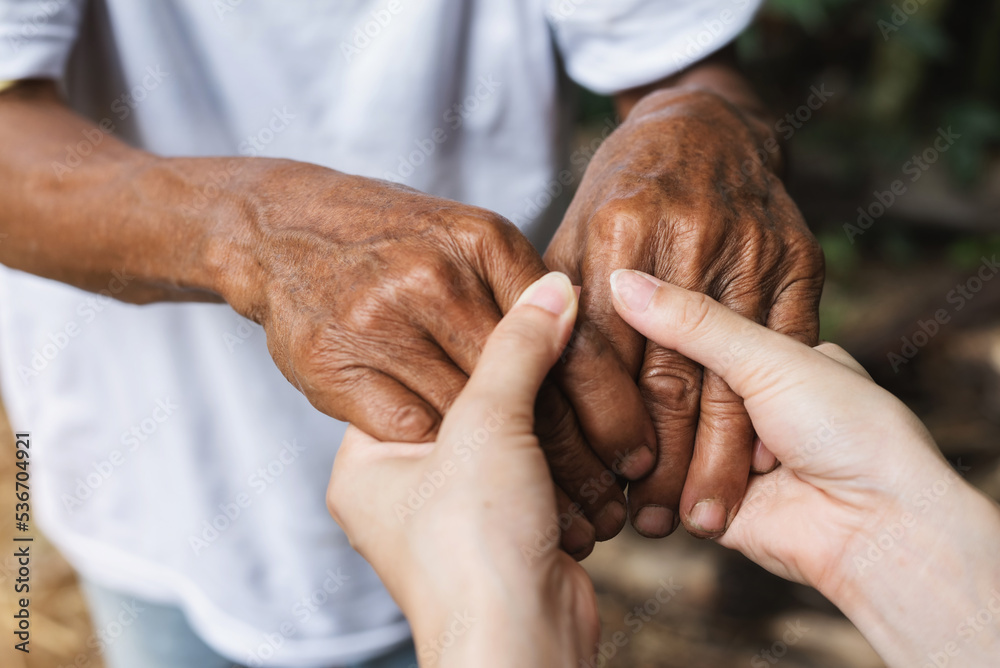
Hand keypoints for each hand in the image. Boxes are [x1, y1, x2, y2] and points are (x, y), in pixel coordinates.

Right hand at [220, 163, 655, 552]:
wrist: (280, 225)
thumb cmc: (386, 240)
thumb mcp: (469, 245)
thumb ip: (524, 289)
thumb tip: (578, 310)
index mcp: (481, 241)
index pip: (564, 337)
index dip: (606, 398)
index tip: (637, 448)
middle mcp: (431, 277)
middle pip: (525, 383)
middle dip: (577, 450)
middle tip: (615, 497)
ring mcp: (378, 321)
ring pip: (472, 417)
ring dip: (523, 472)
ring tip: (576, 513)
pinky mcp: (334, 366)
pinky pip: (410, 428)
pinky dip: (450, 465)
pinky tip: (495, 493)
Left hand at [327, 273, 599, 667]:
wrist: (523, 642)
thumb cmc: (472, 549)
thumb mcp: (487, 424)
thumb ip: (516, 348)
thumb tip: (549, 288)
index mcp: (366, 464)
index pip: (412, 375)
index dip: (463, 338)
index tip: (504, 301)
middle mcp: (404, 490)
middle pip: (467, 406)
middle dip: (518, 382)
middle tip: (552, 335)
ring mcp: (457, 514)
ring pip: (510, 440)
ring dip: (551, 421)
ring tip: (580, 383)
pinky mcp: (508, 531)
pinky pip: (539, 474)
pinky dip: (568, 459)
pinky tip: (594, 437)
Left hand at [545, 87, 824, 537]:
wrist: (706, 126)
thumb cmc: (624, 193)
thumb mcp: (572, 236)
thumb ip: (553, 305)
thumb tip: (524, 387)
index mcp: (612, 233)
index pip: (599, 350)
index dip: (600, 424)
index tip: (603, 481)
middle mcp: (682, 237)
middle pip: (668, 373)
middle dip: (661, 460)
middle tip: (653, 523)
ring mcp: (747, 246)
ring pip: (731, 374)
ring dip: (717, 456)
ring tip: (702, 515)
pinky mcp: (797, 257)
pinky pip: (786, 352)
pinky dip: (771, 411)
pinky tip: (753, 465)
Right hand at [611, 269, 999, 666]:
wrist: (877, 525)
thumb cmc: (847, 428)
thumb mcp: (767, 357)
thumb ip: (692, 323)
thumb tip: (620, 283)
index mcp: (772, 355)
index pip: (694, 332)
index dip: (655, 327)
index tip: (611, 311)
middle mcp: (749, 405)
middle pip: (672, 387)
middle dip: (646, 389)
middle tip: (604, 369)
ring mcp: (726, 456)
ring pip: (659, 437)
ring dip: (646, 440)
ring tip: (624, 424)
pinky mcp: (707, 505)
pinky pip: (660, 488)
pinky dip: (647, 482)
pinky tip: (624, 465)